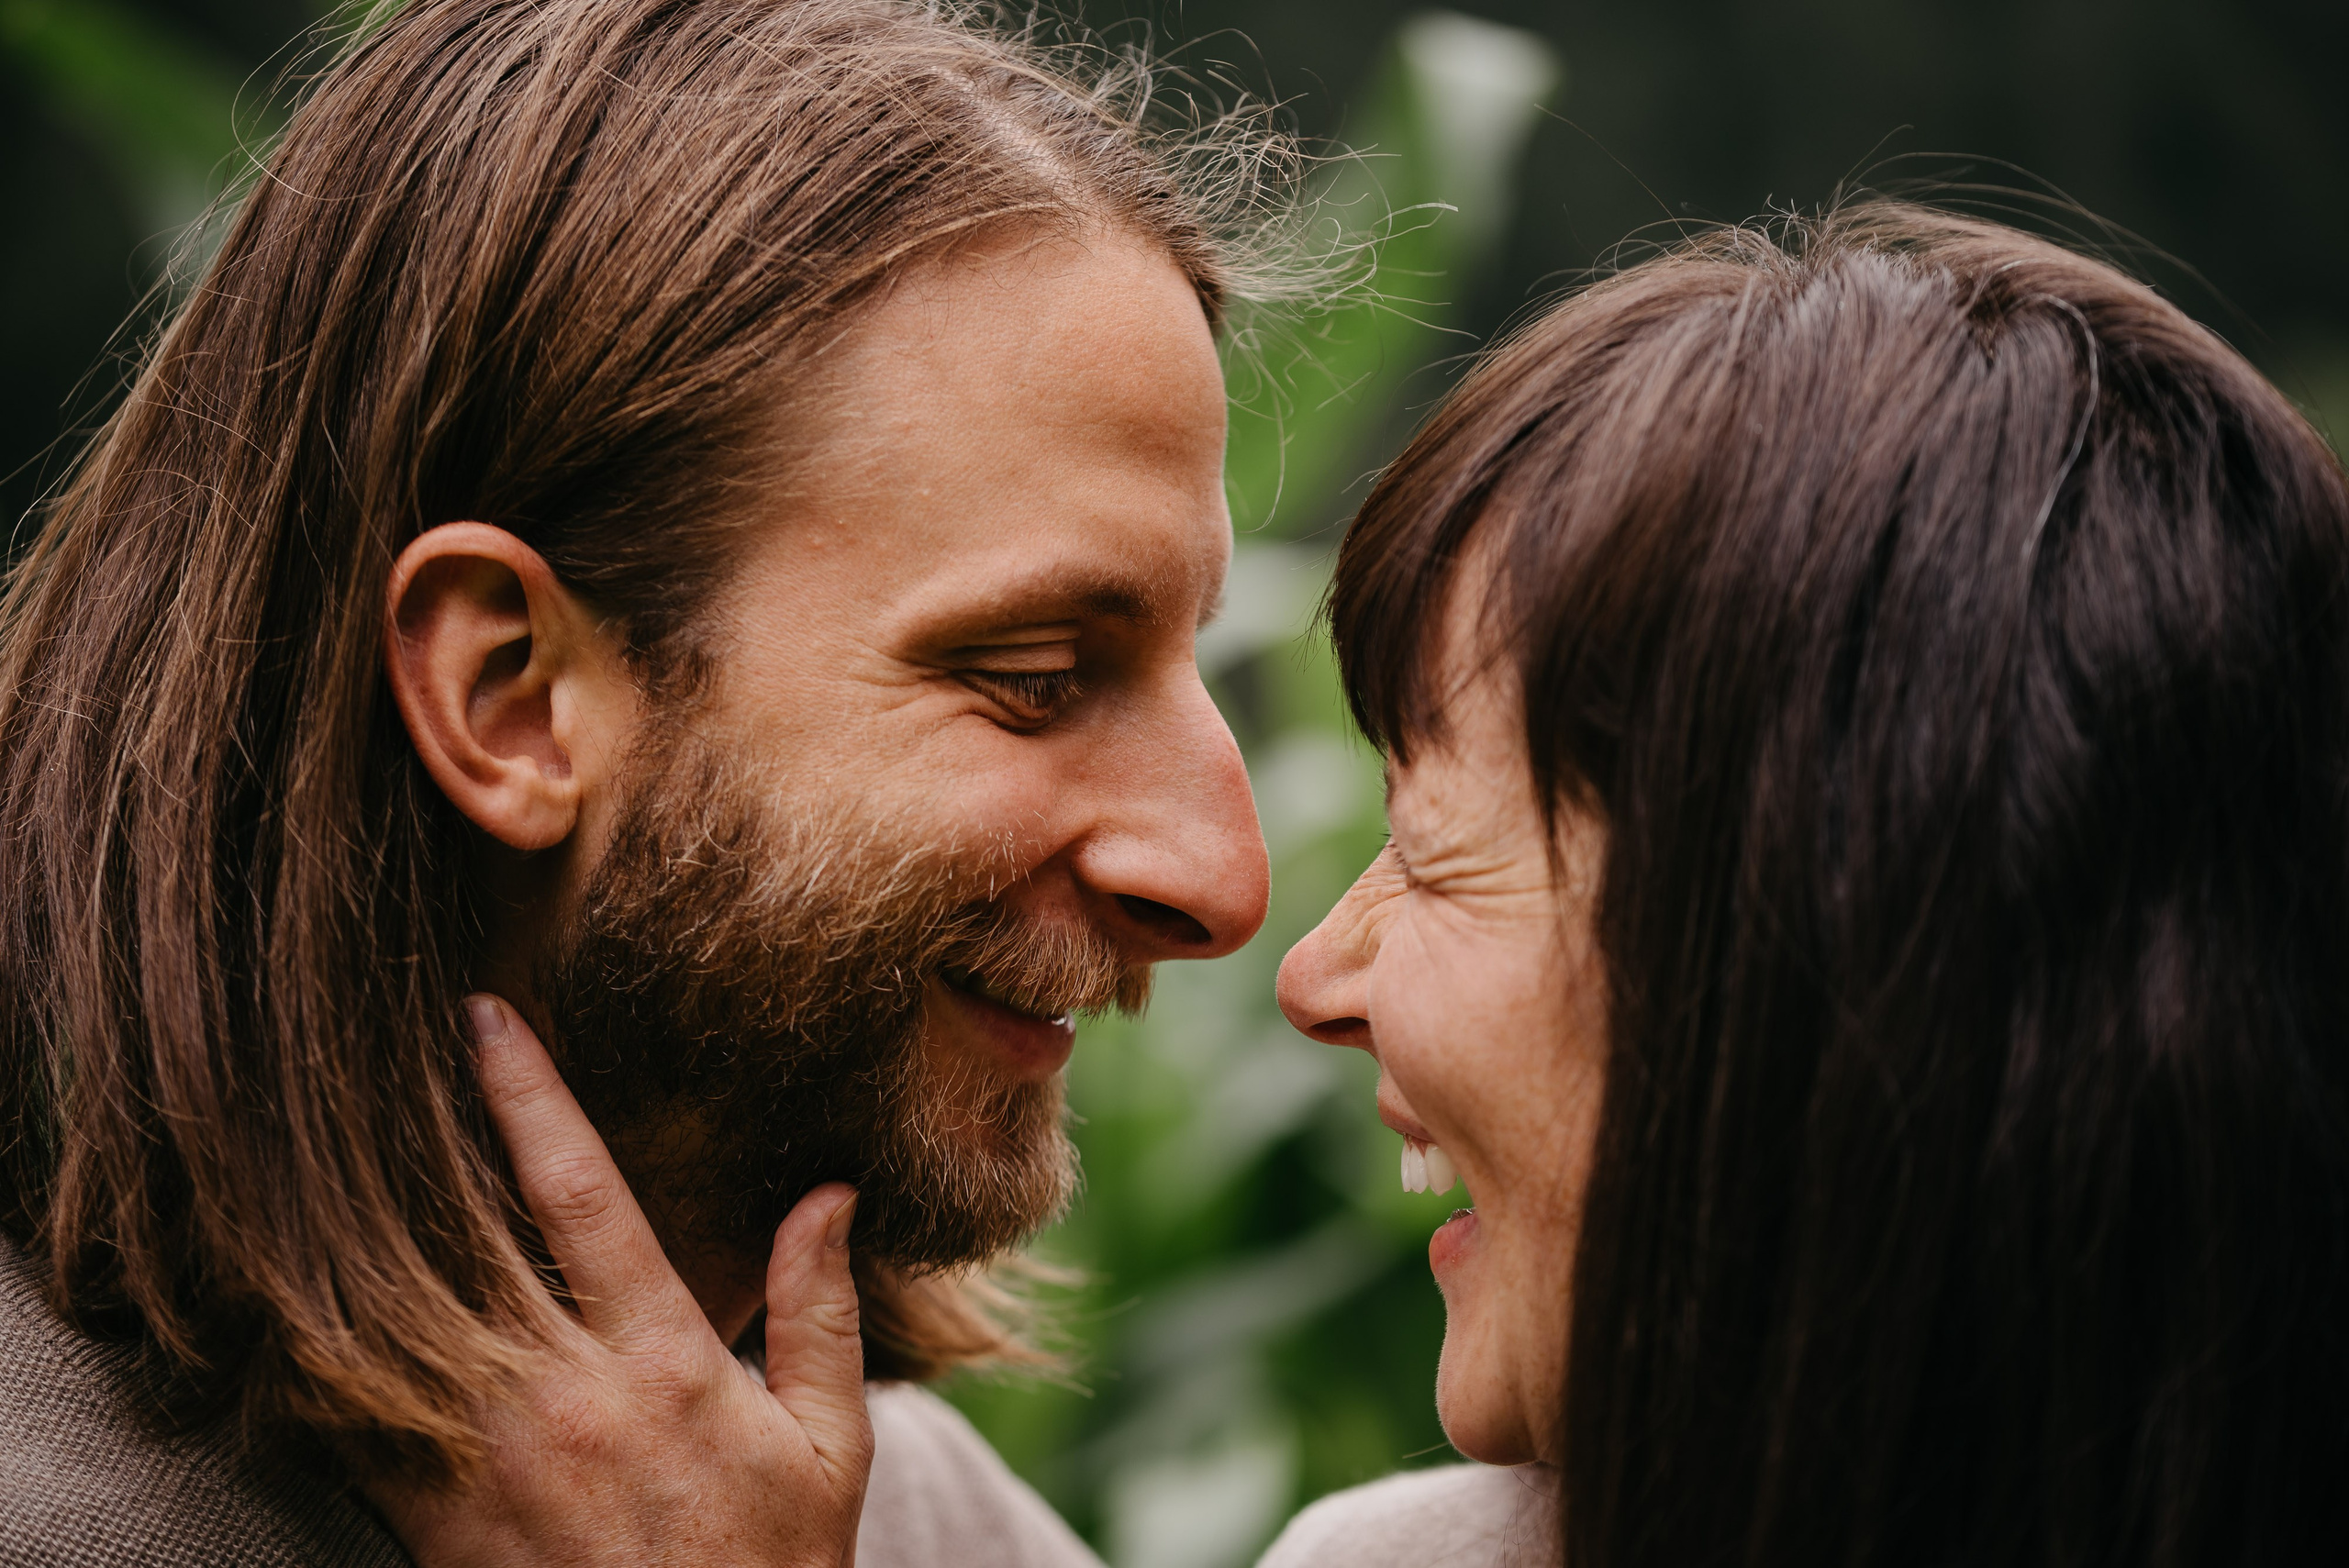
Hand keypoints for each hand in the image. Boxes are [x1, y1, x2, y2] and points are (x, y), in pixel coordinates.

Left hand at [363, 994, 871, 1567]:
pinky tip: (292, 1303)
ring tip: (309, 1157)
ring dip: (349, 1235)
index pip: (580, 1195)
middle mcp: (561, 1400)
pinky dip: (317, 1361)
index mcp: (662, 1362)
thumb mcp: (829, 1441)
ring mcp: (484, 1468)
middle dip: (407, 1139)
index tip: (482, 1017)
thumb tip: (828, 1193)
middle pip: (457, 1236)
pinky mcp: (433, 1529)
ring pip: (390, 1322)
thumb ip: (821, 1311)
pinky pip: (349, 1430)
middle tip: (360, 1060)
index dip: (527, 1095)